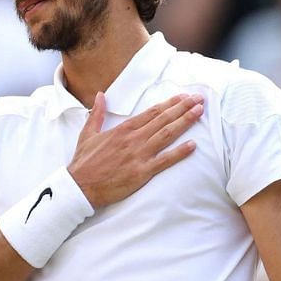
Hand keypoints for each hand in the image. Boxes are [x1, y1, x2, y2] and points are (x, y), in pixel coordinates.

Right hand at [68, 92, 203, 208]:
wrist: (80, 186)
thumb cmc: (84, 162)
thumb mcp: (87, 133)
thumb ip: (97, 113)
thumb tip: (100, 95)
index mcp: (122, 129)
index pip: (151, 112)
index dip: (169, 104)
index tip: (182, 97)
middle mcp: (133, 139)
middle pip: (163, 120)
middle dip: (182, 108)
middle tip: (198, 99)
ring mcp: (139, 155)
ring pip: (167, 135)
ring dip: (184, 122)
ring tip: (199, 113)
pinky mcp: (142, 172)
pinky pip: (165, 160)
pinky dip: (180, 152)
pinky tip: (193, 145)